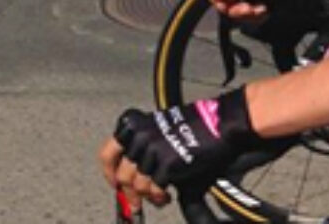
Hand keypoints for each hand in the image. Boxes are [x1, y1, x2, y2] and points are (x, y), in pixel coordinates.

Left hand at [99, 89, 256, 211]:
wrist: (221, 125)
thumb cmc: (199, 124)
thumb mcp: (164, 127)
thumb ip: (147, 145)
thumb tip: (138, 171)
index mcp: (137, 126)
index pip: (108, 152)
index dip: (109, 172)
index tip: (114, 183)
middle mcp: (140, 138)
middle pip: (123, 175)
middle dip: (128, 194)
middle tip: (135, 204)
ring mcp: (153, 152)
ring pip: (138, 185)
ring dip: (146, 197)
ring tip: (158, 199)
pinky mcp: (168, 166)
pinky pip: (156, 188)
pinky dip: (159, 197)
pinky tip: (166, 197)